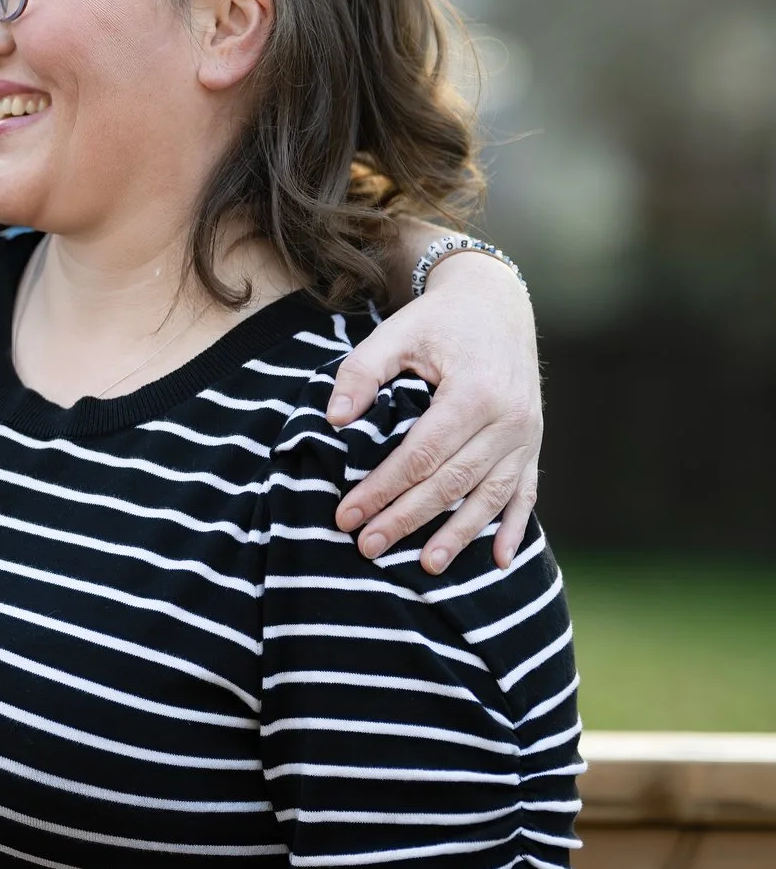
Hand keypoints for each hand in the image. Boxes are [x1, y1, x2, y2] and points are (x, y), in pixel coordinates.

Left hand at [326, 250, 541, 574]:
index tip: (346, 515)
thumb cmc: (439, 320)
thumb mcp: (397, 332)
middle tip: (368, 547)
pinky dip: (512, 528)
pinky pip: (526, 493)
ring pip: (490, 496)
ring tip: (426, 566)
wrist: (497, 302)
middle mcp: (509, 420)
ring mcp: (527, 435)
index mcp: (474, 393)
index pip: (420, 455)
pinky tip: (496, 560)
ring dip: (459, 535)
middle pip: (452, 482)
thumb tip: (334, 419)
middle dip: (408, 519)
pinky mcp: (534, 443)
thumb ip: (362, 371)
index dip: (382, 488)